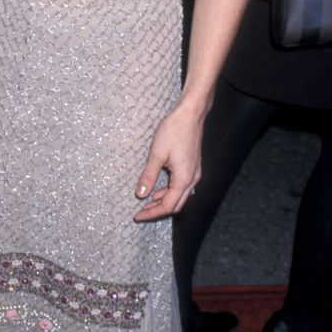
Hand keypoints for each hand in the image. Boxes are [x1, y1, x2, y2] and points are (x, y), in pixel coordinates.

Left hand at [133, 105, 201, 220]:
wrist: (191, 115)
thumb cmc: (174, 131)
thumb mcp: (157, 154)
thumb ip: (149, 176)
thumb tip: (141, 195)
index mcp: (184, 179)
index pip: (168, 206)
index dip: (152, 213)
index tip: (137, 216)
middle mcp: (192, 180)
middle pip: (176, 205)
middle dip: (158, 211)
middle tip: (141, 212)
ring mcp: (194, 174)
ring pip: (180, 197)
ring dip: (164, 202)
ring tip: (147, 202)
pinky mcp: (193, 168)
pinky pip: (182, 187)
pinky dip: (169, 192)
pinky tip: (159, 189)